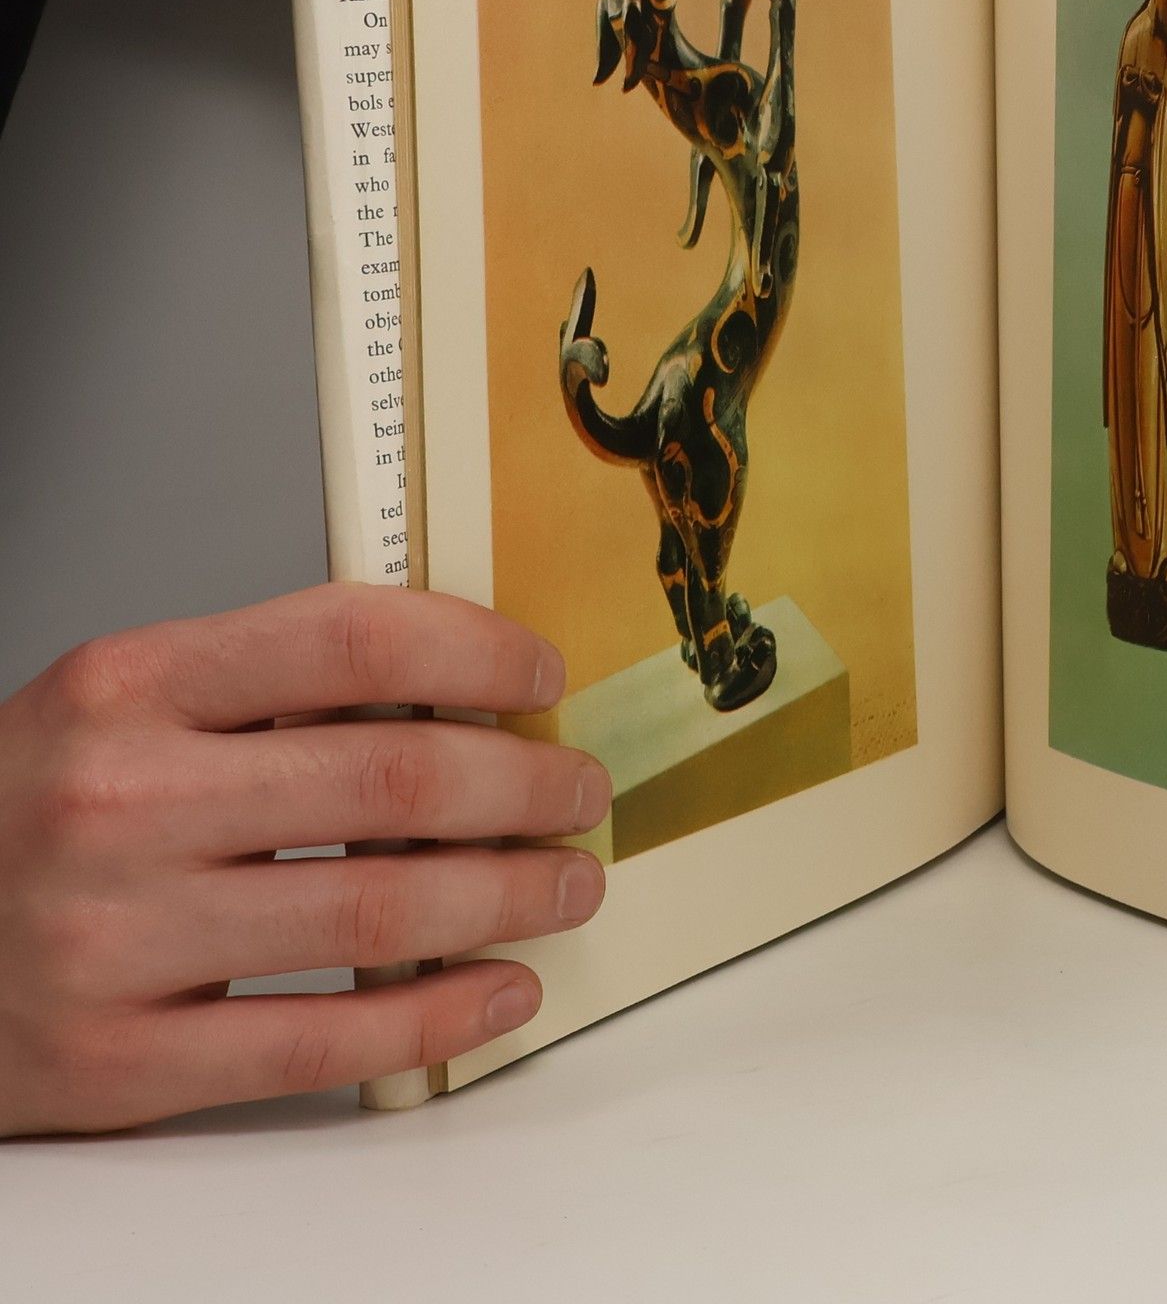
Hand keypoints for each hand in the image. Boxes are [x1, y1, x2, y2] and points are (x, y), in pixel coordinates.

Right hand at [0, 583, 611, 1136]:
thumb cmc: (31, 806)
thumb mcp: (126, 703)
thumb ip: (272, 685)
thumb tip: (457, 688)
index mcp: (130, 685)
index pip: (352, 639)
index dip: (477, 652)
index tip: (540, 676)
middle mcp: (121, 801)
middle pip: (394, 782)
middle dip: (525, 787)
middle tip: (578, 790)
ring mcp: (115, 939)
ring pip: (379, 915)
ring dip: (510, 896)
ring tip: (564, 882)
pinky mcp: (116, 1061)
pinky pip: (321, 1042)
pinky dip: (436, 1017)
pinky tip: (497, 988)